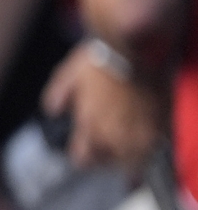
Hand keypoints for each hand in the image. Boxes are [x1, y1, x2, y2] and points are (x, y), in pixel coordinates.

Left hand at [44, 44, 162, 173]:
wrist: (133, 48)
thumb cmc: (101, 58)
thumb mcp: (70, 72)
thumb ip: (58, 93)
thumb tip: (51, 110)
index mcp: (87, 123)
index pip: (82, 158)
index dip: (84, 156)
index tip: (87, 150)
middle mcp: (109, 134)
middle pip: (106, 161)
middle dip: (105, 156)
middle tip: (109, 147)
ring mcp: (134, 133)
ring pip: (130, 161)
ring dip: (127, 156)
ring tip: (128, 146)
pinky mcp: (157, 127)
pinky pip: (152, 150)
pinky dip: (147, 148)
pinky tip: (145, 140)